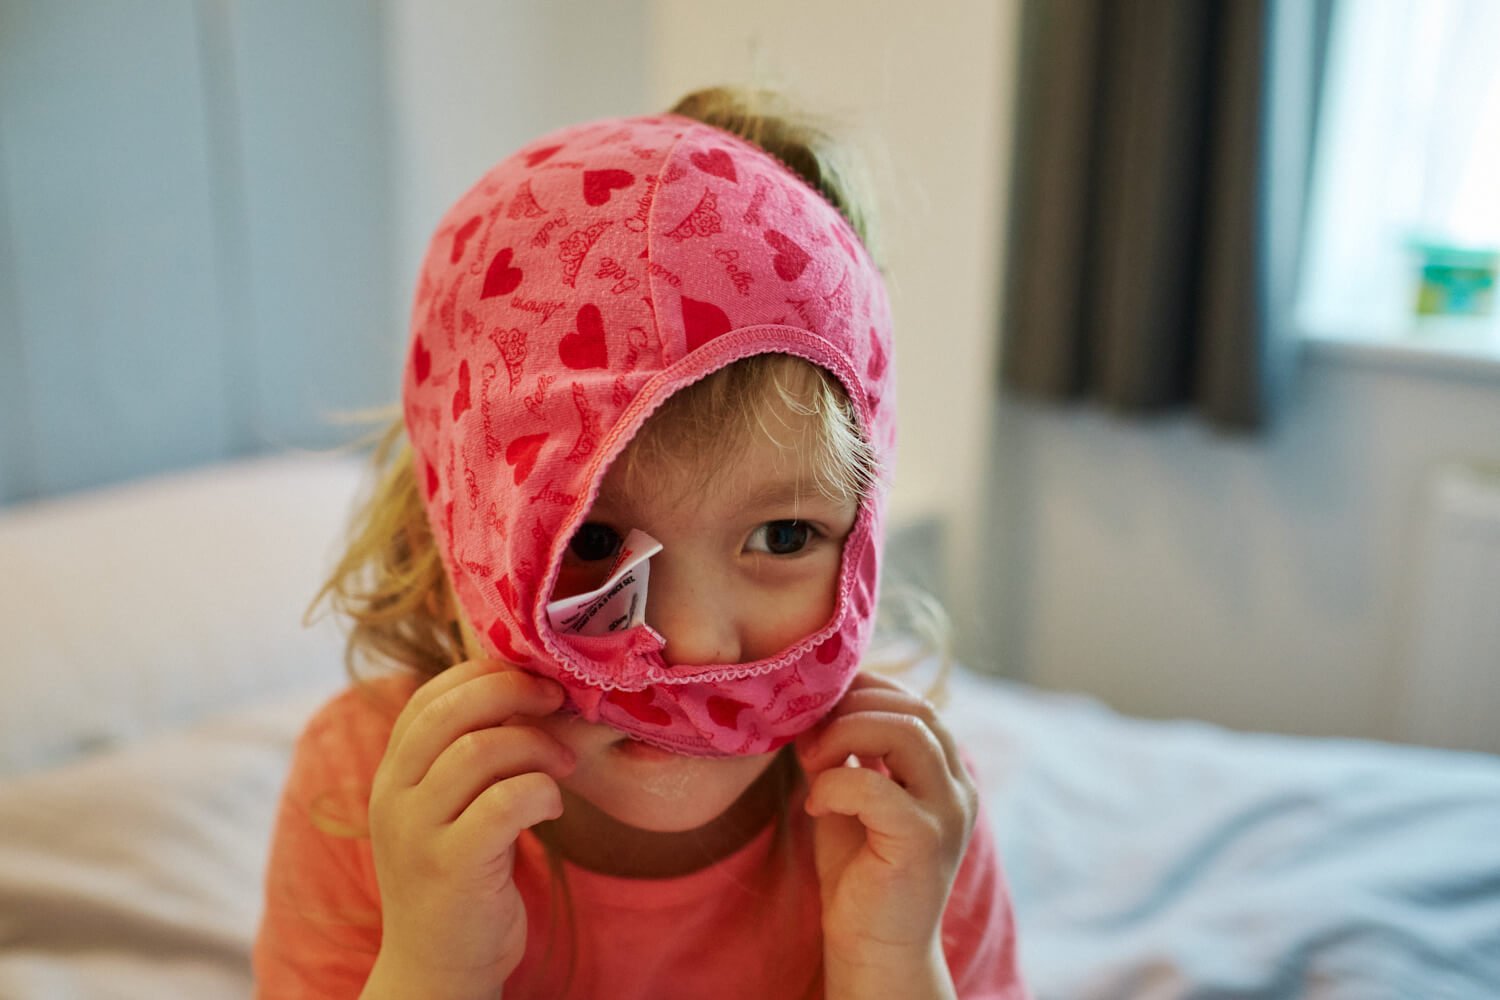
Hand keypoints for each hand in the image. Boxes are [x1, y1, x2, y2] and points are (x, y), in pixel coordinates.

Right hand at [361, 659, 574, 999]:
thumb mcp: (452, 807)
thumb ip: (470, 755)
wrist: (438, 968)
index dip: (484, 674)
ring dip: (536, 746)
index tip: (532, 680)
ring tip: (563, 765)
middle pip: (451, 710)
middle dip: (513, 692)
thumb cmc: (461, 877)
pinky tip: (552, 805)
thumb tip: (531, 691)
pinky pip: (503, 801)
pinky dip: (540, 791)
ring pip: (479, 750)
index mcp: (393, 773)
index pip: (429, 695)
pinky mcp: (452, 867)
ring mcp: (417, 832)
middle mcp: (394, 796)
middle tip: (556, 702)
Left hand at [795, 673, 976, 996]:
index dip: (867, 691)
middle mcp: (958, 787)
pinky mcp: (923, 839)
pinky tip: (817, 806)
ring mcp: (947, 812)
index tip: (822, 707)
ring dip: (845, 735)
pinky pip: (874, 785)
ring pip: (905, 732)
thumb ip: (843, 752)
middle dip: (854, 708)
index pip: (917, 703)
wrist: (874, 946)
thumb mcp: (850, 796)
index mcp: (946, 773)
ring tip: (813, 763)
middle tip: (811, 737)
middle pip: (915, 709)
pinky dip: (835, 784)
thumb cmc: (860, 873)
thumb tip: (813, 704)